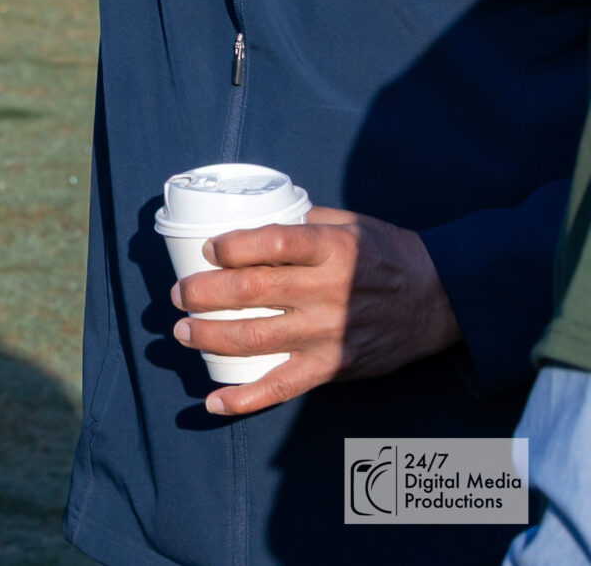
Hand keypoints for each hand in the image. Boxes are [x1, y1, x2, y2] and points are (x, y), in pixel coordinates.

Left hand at [173, 207, 462, 416]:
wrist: (441, 300)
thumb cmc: (387, 255)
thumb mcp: (350, 223)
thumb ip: (301, 221)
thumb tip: (249, 218)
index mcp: (330, 248)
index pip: (268, 243)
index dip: (228, 247)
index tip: (206, 250)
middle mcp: (327, 291)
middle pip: (250, 290)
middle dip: (202, 293)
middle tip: (179, 295)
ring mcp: (329, 332)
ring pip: (256, 338)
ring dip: (209, 336)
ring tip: (183, 332)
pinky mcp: (334, 366)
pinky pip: (283, 386)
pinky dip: (246, 398)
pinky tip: (214, 401)